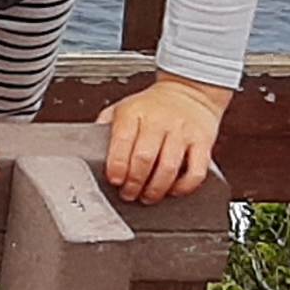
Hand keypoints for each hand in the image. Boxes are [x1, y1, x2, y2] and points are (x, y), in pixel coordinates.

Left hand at [101, 73, 229, 202]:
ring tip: (147, 196)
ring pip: (168, 168)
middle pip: (144, 158)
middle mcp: (158, 121)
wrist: (189, 93)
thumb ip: (105, 126)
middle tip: (129, 194)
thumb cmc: (152, 105)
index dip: (116, 166)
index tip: (114, 180)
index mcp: (134, 113)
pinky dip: (184, 187)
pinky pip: (196, 171)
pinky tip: (173, 191)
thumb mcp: (122, 107)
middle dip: (134, 183)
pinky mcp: (202, 142)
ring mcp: (182, 132)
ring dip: (156, 189)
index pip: (122, 142)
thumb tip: (87, 146)